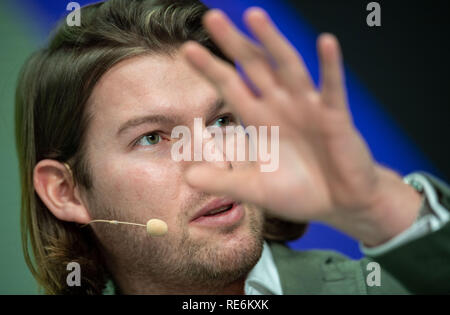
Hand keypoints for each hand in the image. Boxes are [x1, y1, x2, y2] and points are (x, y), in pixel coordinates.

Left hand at [181, 7, 421, 245]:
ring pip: (288, 67)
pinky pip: (331, 88)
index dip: (211, 68)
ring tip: (254, 17)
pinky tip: (326, 42)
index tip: (187, 49)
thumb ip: (224, 181)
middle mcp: (280, 106)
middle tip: (213, 17)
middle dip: (234, 43)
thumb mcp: (256, 188)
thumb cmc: (299, 192)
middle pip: (254, 67)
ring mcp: (308, 107)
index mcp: (260, 119)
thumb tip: (188, 177)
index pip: (231, 86)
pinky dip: (330, 66)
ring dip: (272, 42)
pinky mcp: (335, 116)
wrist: (338, 203)